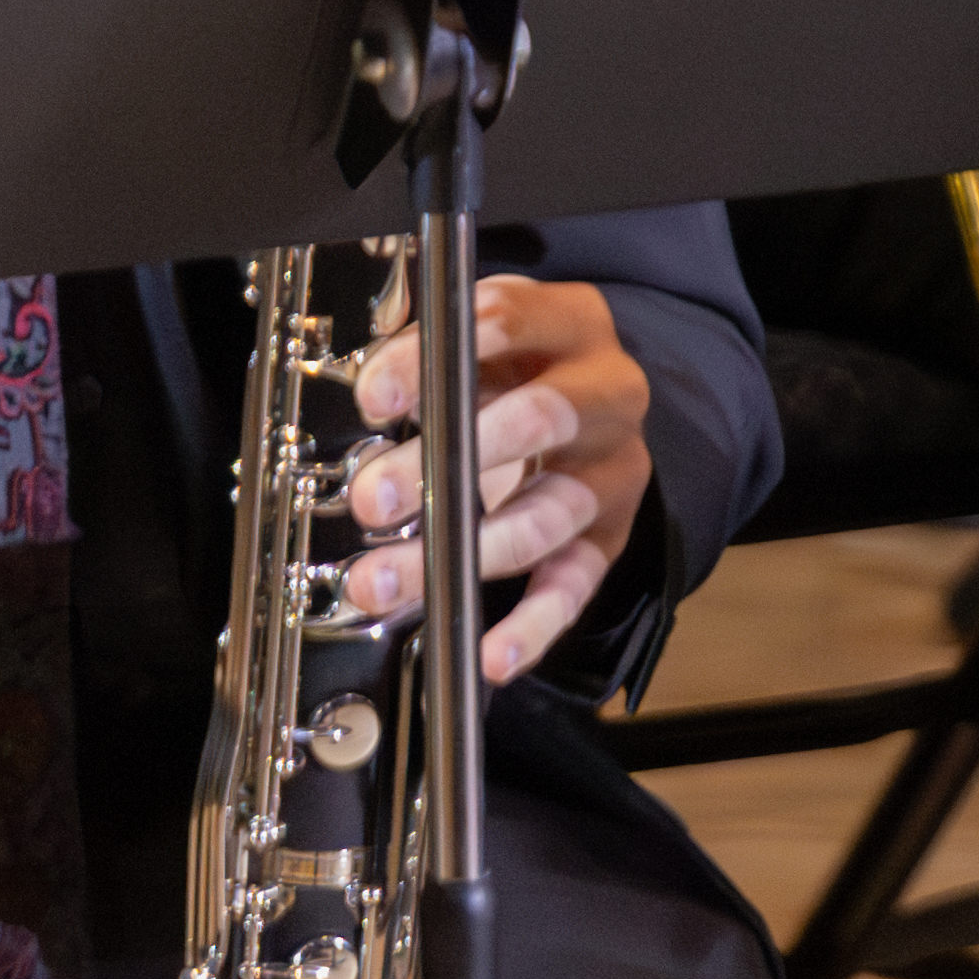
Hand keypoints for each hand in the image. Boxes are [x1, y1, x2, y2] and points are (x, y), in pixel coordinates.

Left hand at [342, 269, 657, 680]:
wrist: (591, 413)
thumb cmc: (516, 371)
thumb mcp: (480, 344)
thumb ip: (425, 358)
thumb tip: (365, 394)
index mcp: (574, 323)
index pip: (505, 326)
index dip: (432, 362)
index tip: (372, 400)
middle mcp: (608, 394)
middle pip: (541, 419)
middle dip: (447, 462)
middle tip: (371, 500)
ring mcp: (613, 472)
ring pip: (548, 516)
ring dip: (460, 555)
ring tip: (383, 582)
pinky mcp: (609, 539)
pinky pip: (575, 587)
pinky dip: (532, 626)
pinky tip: (490, 654)